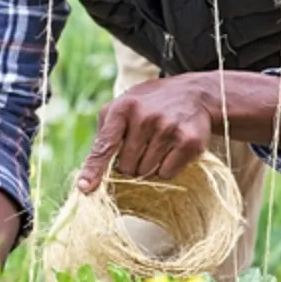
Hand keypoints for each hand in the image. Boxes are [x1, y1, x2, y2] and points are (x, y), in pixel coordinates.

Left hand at [77, 75, 214, 192]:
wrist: (196, 93)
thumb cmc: (151, 104)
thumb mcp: (124, 104)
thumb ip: (106, 130)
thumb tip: (92, 167)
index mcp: (124, 108)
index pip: (104, 144)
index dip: (93, 168)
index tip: (85, 188)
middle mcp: (145, 117)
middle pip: (125, 166)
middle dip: (129, 164)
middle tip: (142, 146)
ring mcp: (168, 129)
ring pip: (146, 172)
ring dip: (148, 167)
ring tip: (157, 145)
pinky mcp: (189, 141)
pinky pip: (167, 173)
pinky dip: (166, 169)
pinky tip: (171, 150)